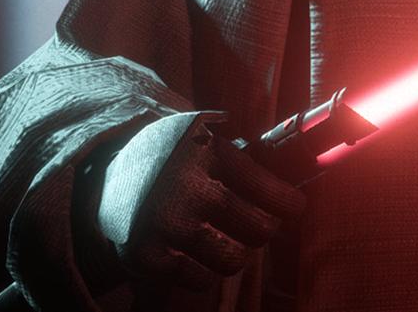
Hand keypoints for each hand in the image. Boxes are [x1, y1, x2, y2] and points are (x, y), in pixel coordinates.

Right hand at [96, 112, 307, 291]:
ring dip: (237, 255)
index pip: (271, 190)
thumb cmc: (175, 158)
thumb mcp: (205, 137)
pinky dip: (203, 273)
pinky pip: (198, 279)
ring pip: (233, 260)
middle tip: (257, 226)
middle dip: (263, 230)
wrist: (107, 174)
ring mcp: (165, 221)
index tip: (294, 209)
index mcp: (208, 152)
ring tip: (227, 242)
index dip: (290, 205)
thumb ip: (246, 155)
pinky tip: (195, 255)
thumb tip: (309, 167)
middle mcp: (188, 186)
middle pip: (259, 230)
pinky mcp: (145, 253)